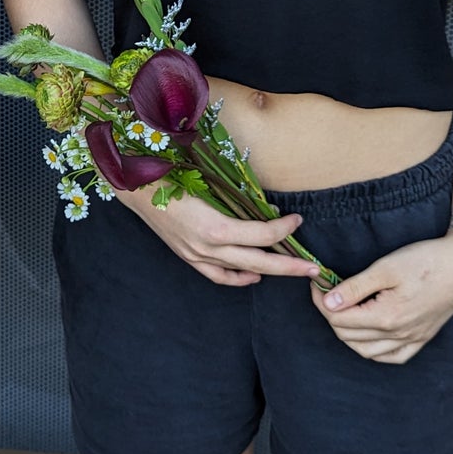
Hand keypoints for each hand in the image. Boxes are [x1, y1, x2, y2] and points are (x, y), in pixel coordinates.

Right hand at [123, 189, 322, 288]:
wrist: (137, 187)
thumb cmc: (174, 176)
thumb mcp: (211, 183)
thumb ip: (241, 197)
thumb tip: (268, 207)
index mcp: (216, 228)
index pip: (263, 235)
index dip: (285, 228)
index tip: (297, 219)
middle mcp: (208, 247)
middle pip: (261, 261)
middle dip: (291, 266)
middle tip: (315, 269)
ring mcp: (198, 256)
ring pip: (242, 271)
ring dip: (269, 271)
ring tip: (291, 270)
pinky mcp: (189, 257)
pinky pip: (219, 276)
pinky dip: (239, 277)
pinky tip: (254, 275)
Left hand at [311, 230, 452, 363]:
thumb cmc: (427, 260)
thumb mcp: (386, 267)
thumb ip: (355, 287)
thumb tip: (328, 301)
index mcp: (387, 317)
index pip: (339, 319)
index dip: (321, 301)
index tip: (317, 284)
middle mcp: (399, 334)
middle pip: (348, 336)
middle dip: (330, 315)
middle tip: (326, 292)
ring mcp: (413, 339)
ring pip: (366, 351)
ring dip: (348, 334)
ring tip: (343, 311)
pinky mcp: (423, 338)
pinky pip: (393, 357)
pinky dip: (374, 351)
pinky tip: (368, 336)